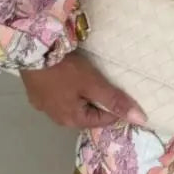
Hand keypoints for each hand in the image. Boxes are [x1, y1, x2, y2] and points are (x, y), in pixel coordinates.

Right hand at [20, 52, 146, 128]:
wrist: (33, 53)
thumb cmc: (65, 71)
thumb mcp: (94, 84)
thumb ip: (115, 100)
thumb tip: (140, 119)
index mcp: (72, 120)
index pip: (104, 120)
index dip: (115, 106)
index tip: (118, 89)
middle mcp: (57, 119)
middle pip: (87, 113)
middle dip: (97, 100)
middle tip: (102, 80)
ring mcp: (44, 107)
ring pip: (72, 104)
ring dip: (81, 93)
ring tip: (85, 76)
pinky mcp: (36, 94)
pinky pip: (58, 95)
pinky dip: (66, 88)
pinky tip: (66, 74)